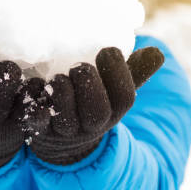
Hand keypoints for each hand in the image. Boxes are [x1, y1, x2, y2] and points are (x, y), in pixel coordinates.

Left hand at [26, 46, 163, 164]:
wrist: (64, 139)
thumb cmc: (93, 101)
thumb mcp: (114, 89)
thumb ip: (134, 71)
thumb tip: (157, 53)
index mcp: (112, 109)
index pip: (124, 97)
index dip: (117, 73)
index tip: (107, 50)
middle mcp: (91, 123)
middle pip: (97, 110)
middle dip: (89, 83)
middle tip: (80, 66)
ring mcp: (65, 129)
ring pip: (66, 117)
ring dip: (62, 92)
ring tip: (58, 77)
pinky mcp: (39, 129)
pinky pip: (35, 120)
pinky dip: (33, 102)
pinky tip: (34, 84)